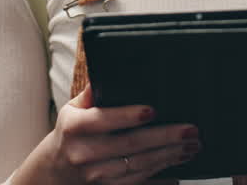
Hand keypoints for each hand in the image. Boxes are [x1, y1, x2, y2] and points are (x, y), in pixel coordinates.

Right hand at [18, 86, 200, 184]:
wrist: (56, 171)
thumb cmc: (71, 133)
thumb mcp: (72, 109)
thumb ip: (91, 93)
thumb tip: (106, 72)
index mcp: (74, 127)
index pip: (102, 120)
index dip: (127, 116)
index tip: (152, 111)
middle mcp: (83, 153)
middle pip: (129, 145)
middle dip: (164, 138)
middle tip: (190, 131)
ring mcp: (95, 175)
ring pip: (138, 166)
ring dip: (168, 156)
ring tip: (191, 146)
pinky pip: (138, 184)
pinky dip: (159, 178)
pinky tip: (177, 170)